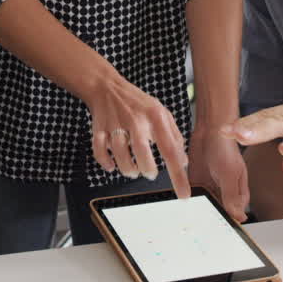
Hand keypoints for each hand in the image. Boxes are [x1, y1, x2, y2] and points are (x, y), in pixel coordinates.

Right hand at [77, 71, 191, 200]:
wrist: (107, 87)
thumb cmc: (137, 103)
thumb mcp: (162, 113)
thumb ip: (174, 136)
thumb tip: (183, 161)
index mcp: (155, 117)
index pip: (170, 150)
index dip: (178, 175)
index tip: (183, 194)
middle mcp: (136, 120)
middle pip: (142, 154)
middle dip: (148, 170)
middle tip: (150, 173)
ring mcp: (116, 124)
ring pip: (120, 156)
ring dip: (128, 170)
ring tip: (133, 170)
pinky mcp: (99, 129)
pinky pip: (99, 152)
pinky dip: (106, 163)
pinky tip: (112, 165)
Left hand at [188, 126, 248, 221]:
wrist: (208, 131)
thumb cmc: (225, 148)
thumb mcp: (229, 174)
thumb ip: (231, 196)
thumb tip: (239, 217)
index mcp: (238, 192)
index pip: (235, 214)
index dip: (228, 223)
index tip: (219, 231)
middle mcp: (224, 193)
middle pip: (219, 213)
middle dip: (211, 219)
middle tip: (202, 227)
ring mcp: (210, 189)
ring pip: (205, 208)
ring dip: (199, 212)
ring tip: (191, 218)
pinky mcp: (197, 185)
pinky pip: (193, 199)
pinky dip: (188, 202)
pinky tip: (183, 206)